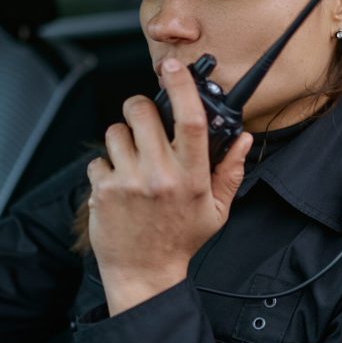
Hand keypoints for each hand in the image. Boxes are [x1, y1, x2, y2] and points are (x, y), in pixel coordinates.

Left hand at [86, 58, 252, 314]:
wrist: (144, 275)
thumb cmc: (182, 240)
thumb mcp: (217, 210)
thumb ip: (231, 171)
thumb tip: (244, 140)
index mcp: (192, 177)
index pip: (190, 120)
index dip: (181, 86)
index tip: (173, 67)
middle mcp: (160, 176)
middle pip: (142, 112)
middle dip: (140, 107)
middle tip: (144, 120)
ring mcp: (129, 183)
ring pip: (115, 131)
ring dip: (122, 138)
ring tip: (132, 160)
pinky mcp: (103, 191)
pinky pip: (97, 159)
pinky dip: (105, 167)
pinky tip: (118, 184)